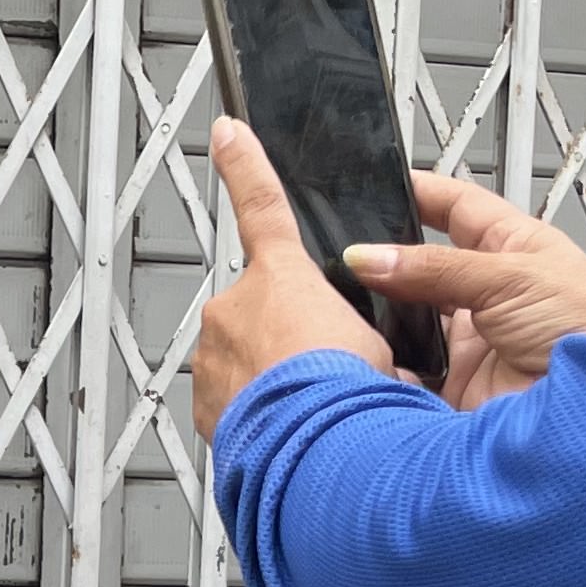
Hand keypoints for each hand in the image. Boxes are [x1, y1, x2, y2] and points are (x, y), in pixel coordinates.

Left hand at [194, 119, 389, 443]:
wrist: (314, 453)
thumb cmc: (349, 393)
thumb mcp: (380, 342)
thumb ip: (358, 333)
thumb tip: (374, 360)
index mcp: (280, 277)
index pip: (261, 204)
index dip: (245, 164)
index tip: (227, 133)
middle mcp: (234, 310)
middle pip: (262, 311)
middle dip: (289, 336)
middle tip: (325, 369)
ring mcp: (213, 357)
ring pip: (245, 359)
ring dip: (274, 378)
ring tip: (309, 405)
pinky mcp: (205, 403)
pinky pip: (234, 401)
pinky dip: (256, 413)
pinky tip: (287, 428)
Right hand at [353, 173, 585, 411]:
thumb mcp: (510, 277)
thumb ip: (436, 267)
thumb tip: (368, 255)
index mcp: (510, 248)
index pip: (454, 208)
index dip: (418, 192)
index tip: (372, 181)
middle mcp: (484, 291)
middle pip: (419, 264)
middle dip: (383, 259)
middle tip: (339, 252)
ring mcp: (466, 338)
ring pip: (405, 318)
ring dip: (379, 314)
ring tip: (341, 302)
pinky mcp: (452, 383)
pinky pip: (404, 369)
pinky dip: (383, 362)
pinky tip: (361, 352)